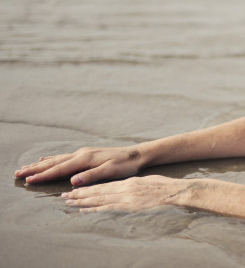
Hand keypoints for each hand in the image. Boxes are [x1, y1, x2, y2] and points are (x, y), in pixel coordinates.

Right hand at [15, 146, 146, 185]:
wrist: (137, 154)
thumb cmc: (126, 165)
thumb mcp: (111, 171)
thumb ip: (92, 176)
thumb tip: (73, 181)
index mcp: (85, 159)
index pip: (60, 169)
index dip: (43, 176)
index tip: (28, 181)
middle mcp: (81, 154)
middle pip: (53, 162)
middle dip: (35, 169)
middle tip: (17, 174)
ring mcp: (83, 153)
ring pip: (57, 159)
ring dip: (40, 164)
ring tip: (25, 168)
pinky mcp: (87, 154)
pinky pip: (64, 156)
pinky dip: (52, 159)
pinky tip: (46, 159)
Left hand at [62, 175, 185, 212]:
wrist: (174, 191)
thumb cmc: (165, 187)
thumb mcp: (148, 182)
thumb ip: (136, 185)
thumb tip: (128, 187)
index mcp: (128, 182)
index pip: (104, 185)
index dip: (88, 188)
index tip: (76, 189)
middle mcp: (123, 189)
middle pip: (97, 191)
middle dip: (80, 194)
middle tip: (65, 196)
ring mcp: (125, 198)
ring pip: (99, 199)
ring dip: (82, 201)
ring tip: (69, 202)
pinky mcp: (129, 207)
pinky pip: (108, 208)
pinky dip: (94, 209)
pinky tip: (84, 210)